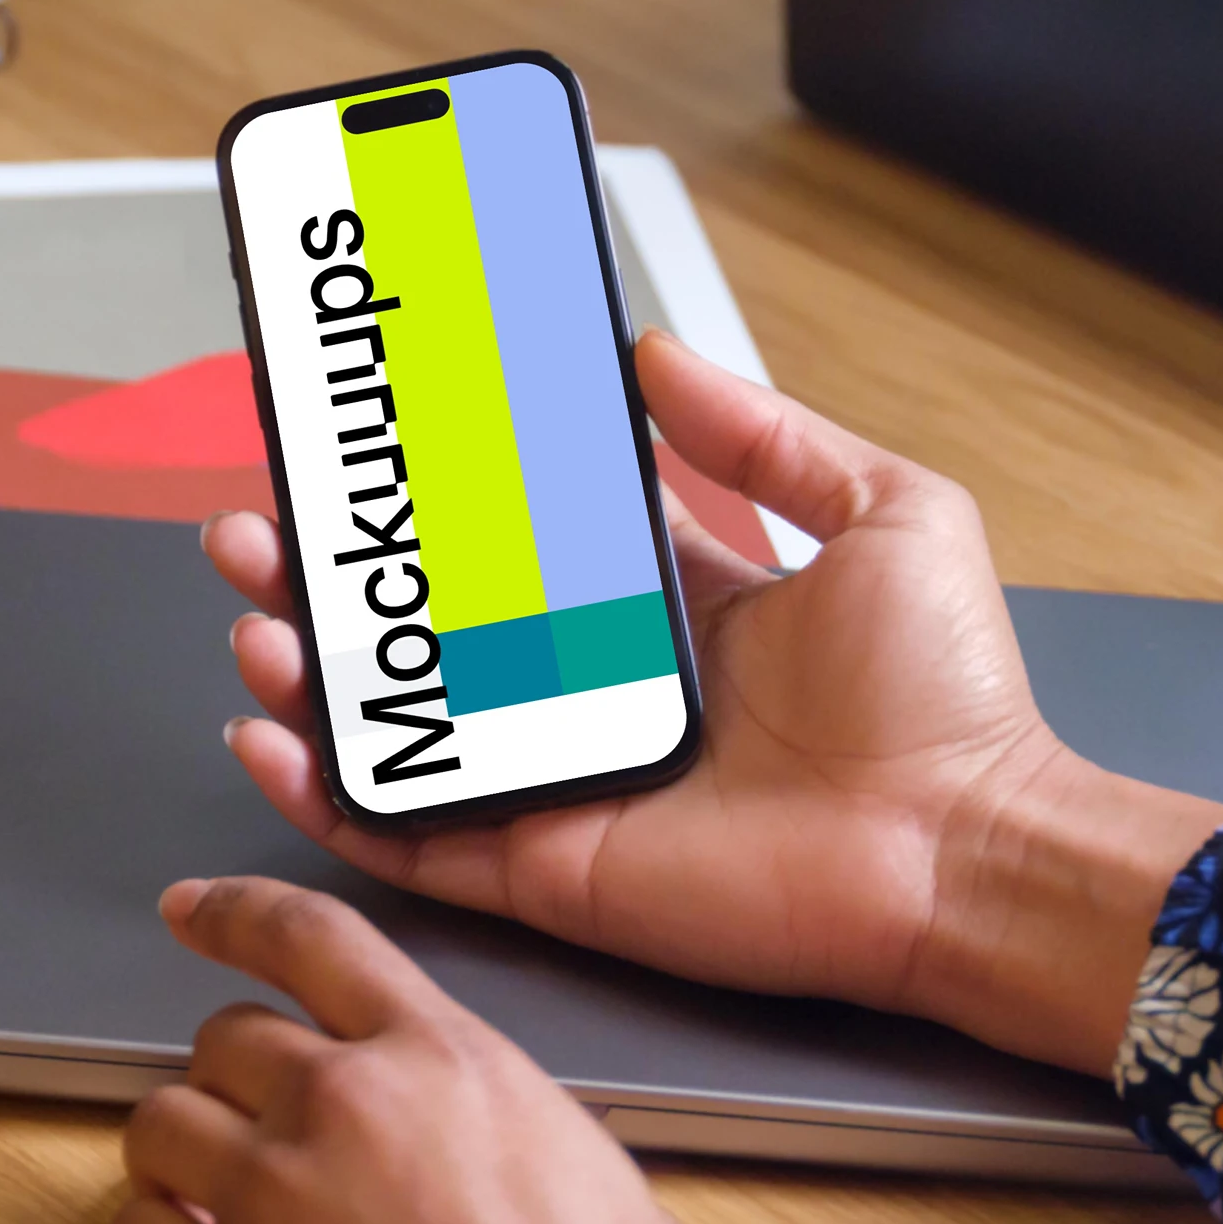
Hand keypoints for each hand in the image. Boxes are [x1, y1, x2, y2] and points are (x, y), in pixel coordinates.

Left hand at [114, 876, 731, 1223]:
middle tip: (256, 1139)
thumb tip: (491, 1151)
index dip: (237, 914)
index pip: (313, 939)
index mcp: (442, 1061)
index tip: (192, 912)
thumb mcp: (598, 1189)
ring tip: (207, 1206)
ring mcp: (265, 1195)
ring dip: (178, 1158)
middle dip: (234, 1083)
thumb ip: (512, 1134)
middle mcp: (341, 1104)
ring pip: (162, 1124)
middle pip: (228, 1039)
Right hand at [206, 330, 1222, 1074]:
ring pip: (399, 725)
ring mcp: (565, 783)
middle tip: (270, 520)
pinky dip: (329, 795)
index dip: (442, 496)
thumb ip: (768, 436)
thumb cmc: (950, 704)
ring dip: (310, 668)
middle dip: (338, 574)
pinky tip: (270, 738)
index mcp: (669, 614)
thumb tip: (664, 357)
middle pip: (430, 628)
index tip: (376, 441)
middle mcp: (602, 697)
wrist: (966, 847)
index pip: (520, 542)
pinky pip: (412, 835)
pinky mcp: (548, 866)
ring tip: (256, 607)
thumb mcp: (884, 515)